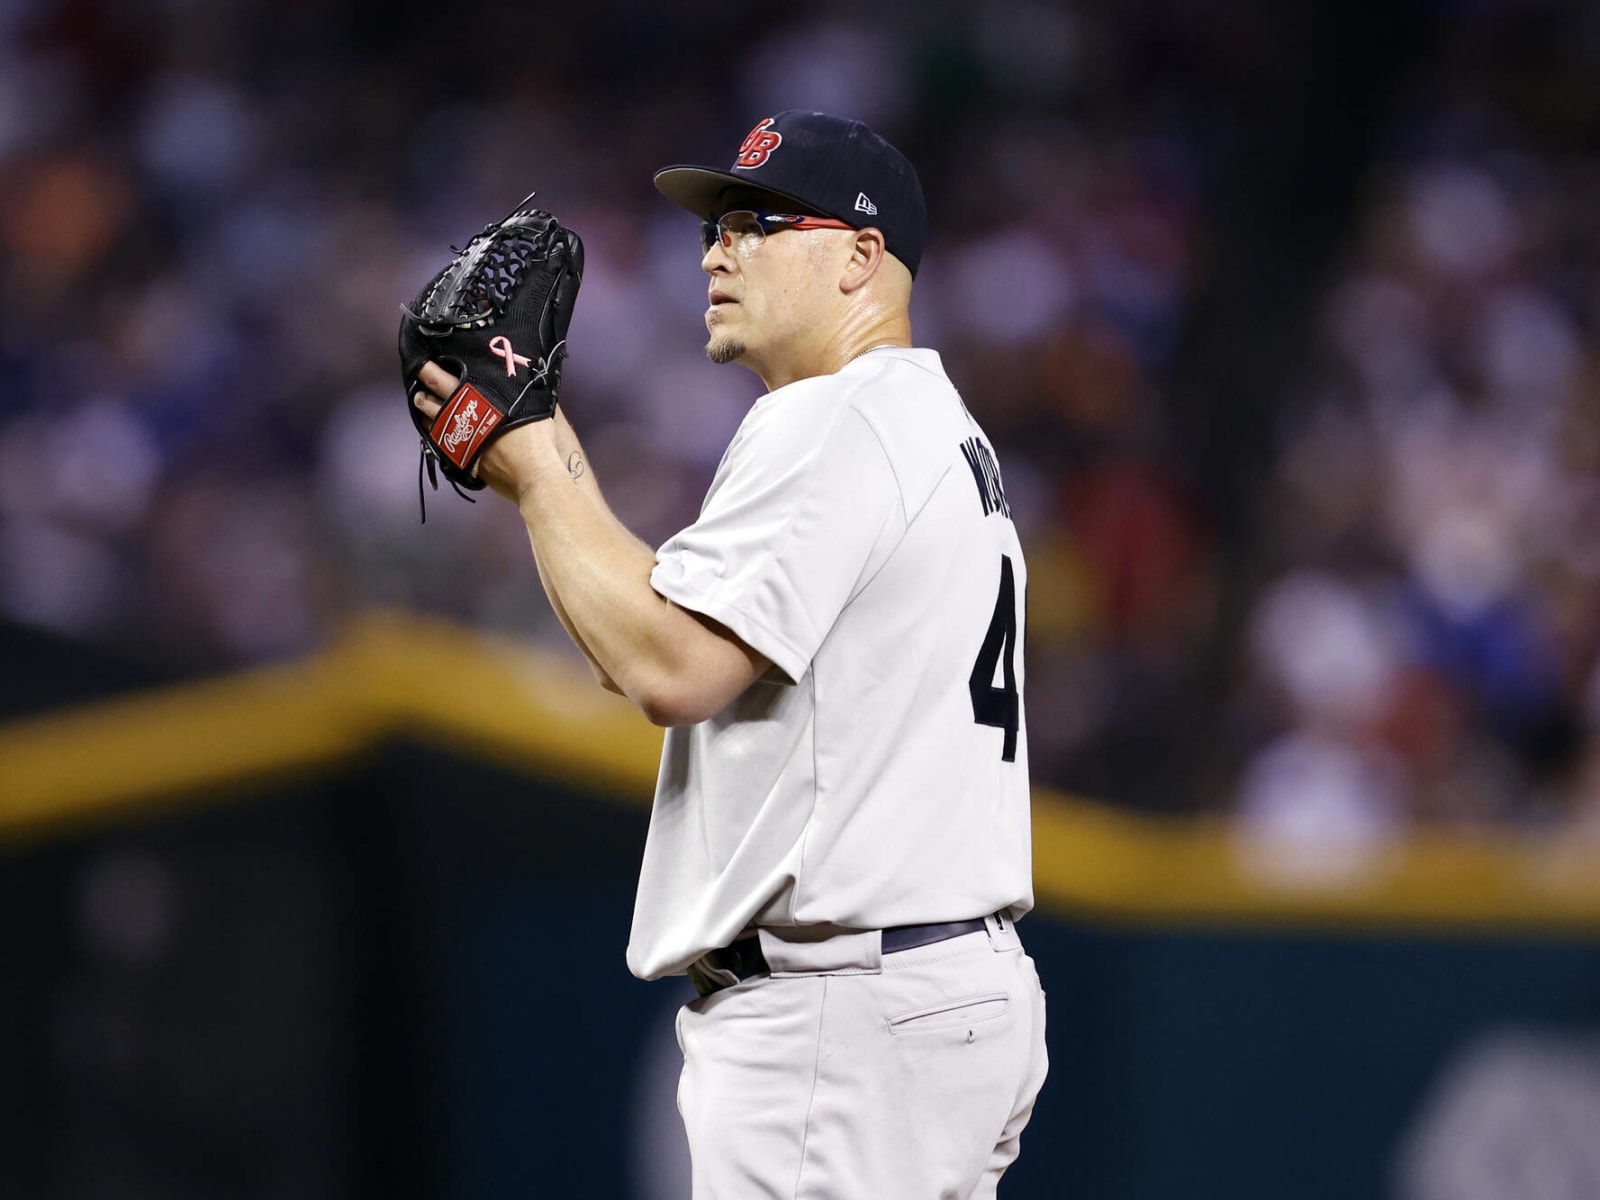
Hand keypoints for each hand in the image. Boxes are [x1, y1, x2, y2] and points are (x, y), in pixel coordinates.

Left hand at [412, 361, 541, 501]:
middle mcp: (460, 419)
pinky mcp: (459, 459)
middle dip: (421, 390)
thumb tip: (527, 380)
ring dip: (425, 413)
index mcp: (475, 400)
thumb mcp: (534, 407)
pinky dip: (435, 436)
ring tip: (423, 405)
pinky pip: (439, 444)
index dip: (429, 370)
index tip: (424, 363)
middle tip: (418, 381)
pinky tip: (438, 432)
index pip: (441, 380)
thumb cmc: (537, 440)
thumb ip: (524, 392)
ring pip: (430, 423)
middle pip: (429, 401)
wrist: (532, 476)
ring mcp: (457, 441)